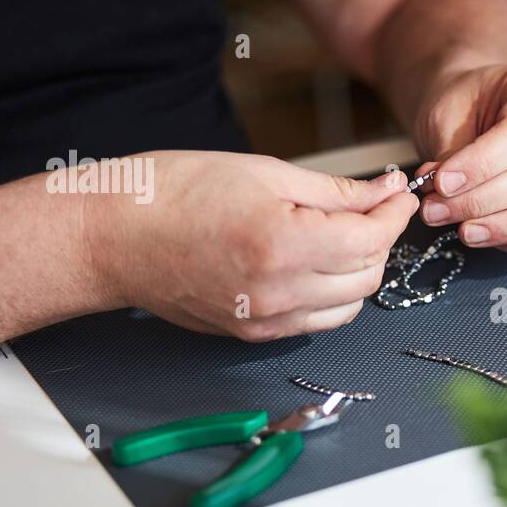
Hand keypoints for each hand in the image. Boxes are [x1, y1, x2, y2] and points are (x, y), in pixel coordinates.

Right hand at [87, 151, 416, 340]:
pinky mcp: (254, 334)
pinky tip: (315, 263)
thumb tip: (387, 191)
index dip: (393, 214)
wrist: (111, 237)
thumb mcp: (263, 173)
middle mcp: (280, 291)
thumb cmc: (174, 191)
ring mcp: (267, 320)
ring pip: (349, 305)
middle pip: (368, 276)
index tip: (396, 193)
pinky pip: (316, 322)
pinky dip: (331, 295)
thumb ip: (336, 190)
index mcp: (284, 243)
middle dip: (380, 240)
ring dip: (359, 271)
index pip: (372, 239)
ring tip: (341, 235)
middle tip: (370, 209)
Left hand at [411, 62, 506, 254]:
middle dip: (482, 202)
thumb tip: (443, 197)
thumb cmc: (461, 107)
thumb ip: (450, 155)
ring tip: (461, 232)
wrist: (473, 110)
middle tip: (435, 212)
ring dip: (504, 228)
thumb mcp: (446, 114)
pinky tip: (487, 236)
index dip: (481, 165)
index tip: (441, 184)